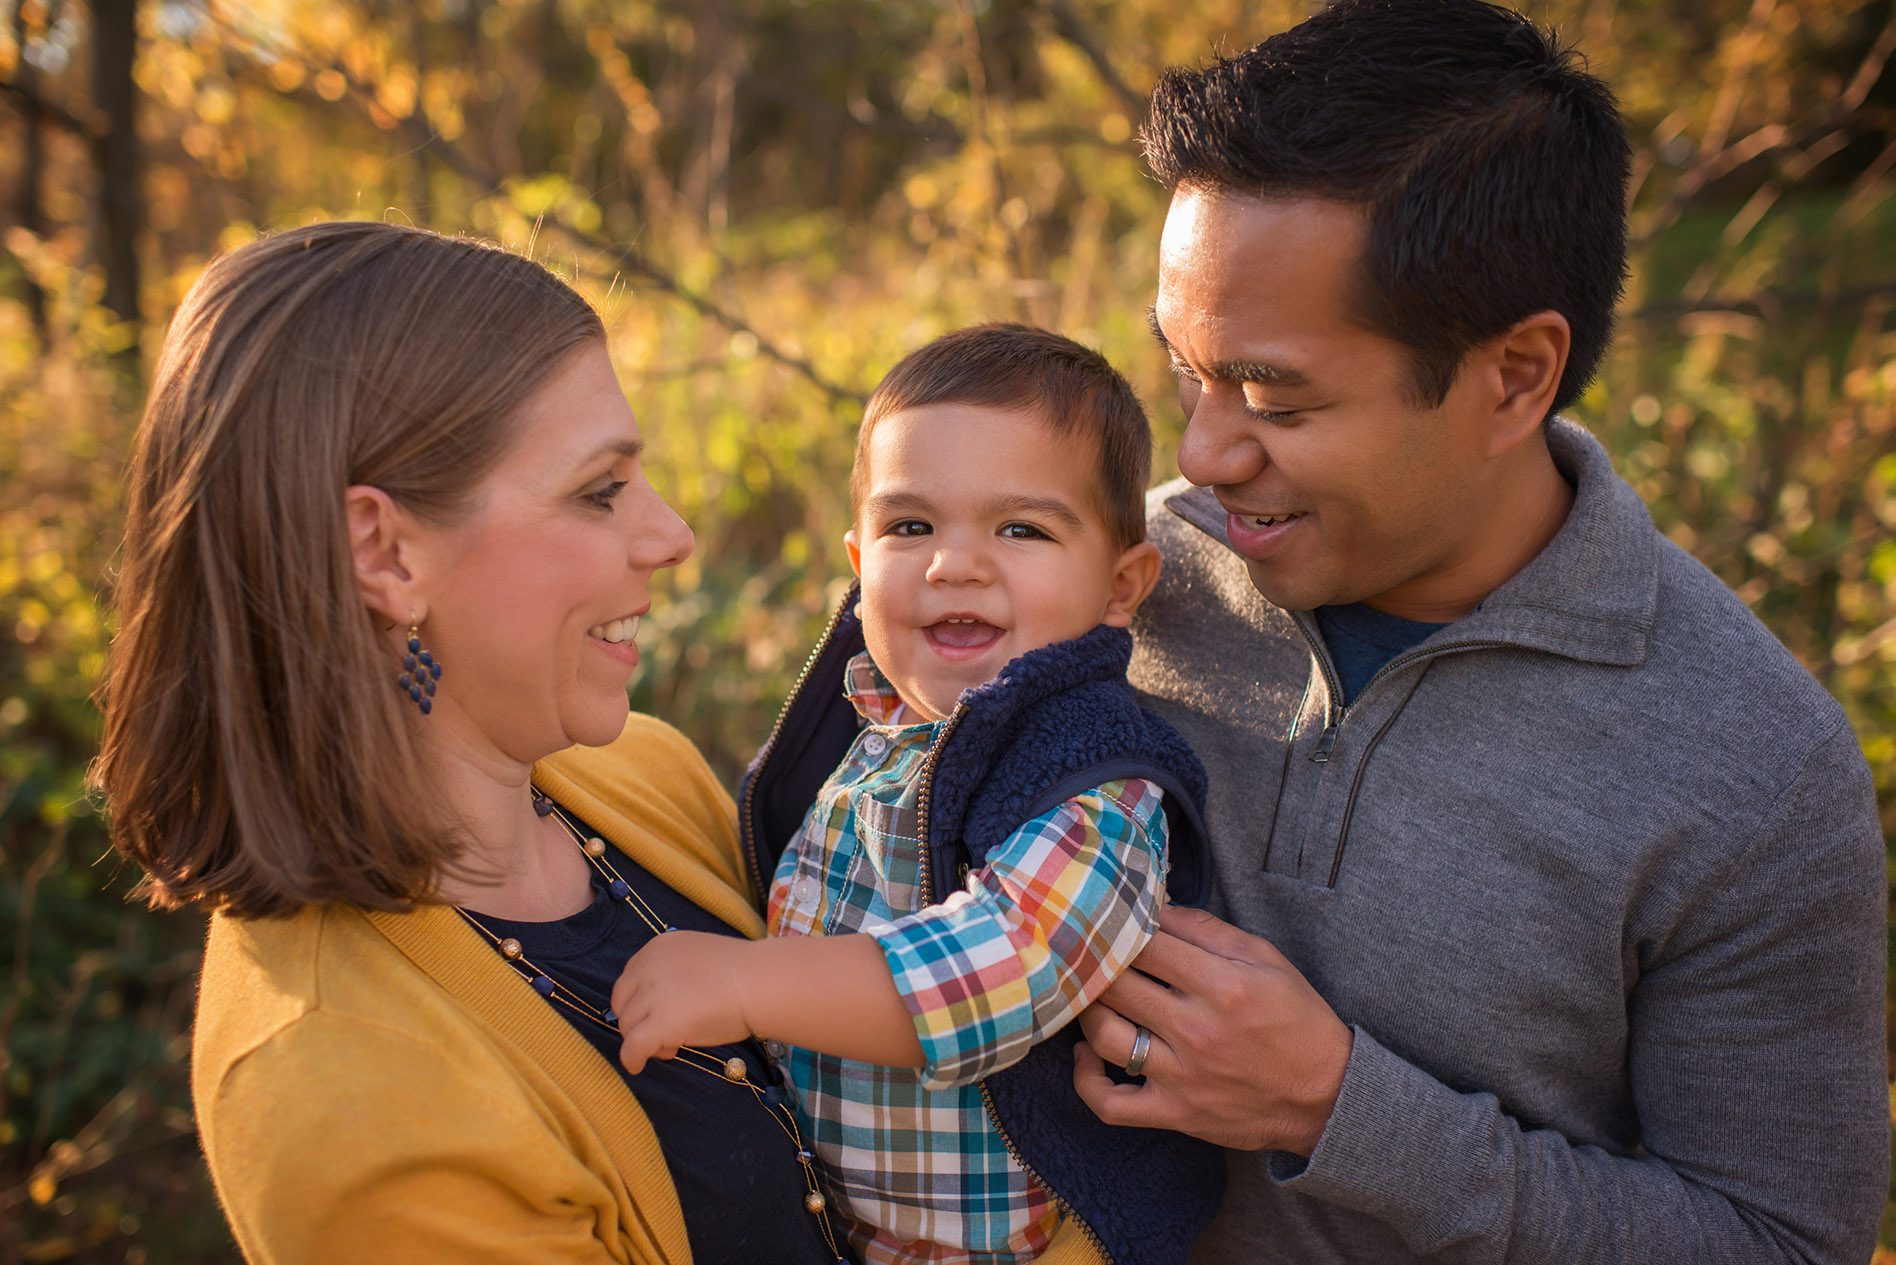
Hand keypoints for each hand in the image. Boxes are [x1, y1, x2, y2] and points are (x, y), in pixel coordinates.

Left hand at [611, 931, 756, 1074]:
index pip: (629, 981)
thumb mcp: (697, 958)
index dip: (641, 1002)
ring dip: (644, 1039)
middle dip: (638, 1021)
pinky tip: (638, 1066)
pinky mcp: (661, 1022)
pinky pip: (632, 1047)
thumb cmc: (742, 973)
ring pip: (628, 1027)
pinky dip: (631, 1059)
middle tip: (665, 1032)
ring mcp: (653, 994)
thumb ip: (672, 972)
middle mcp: (648, 966)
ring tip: (673, 1044)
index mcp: (657, 947)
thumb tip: (659, 1002)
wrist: (761, 982)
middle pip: (623, 1004)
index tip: (659, 1013)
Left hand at [1072, 905, 1351, 1154]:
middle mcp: (1197, 1030)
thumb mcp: (1266, 960)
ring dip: (1087, 1010)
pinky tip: (1087, 1052)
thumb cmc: (1296, 1020)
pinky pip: (1109, 1103)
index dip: (1119, 926)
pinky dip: (1085, 1078)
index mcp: (1222, 985)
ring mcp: (1182, 1076)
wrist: (1327, 1096)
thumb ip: (1207, 930)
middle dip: (1096, 962)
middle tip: (1086, 952)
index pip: (1145, 944)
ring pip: (1105, 1035)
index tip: (1108, 920)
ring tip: (1090, 995)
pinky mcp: (1174, 1114)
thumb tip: (1156, 907)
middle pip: (1117, 984)